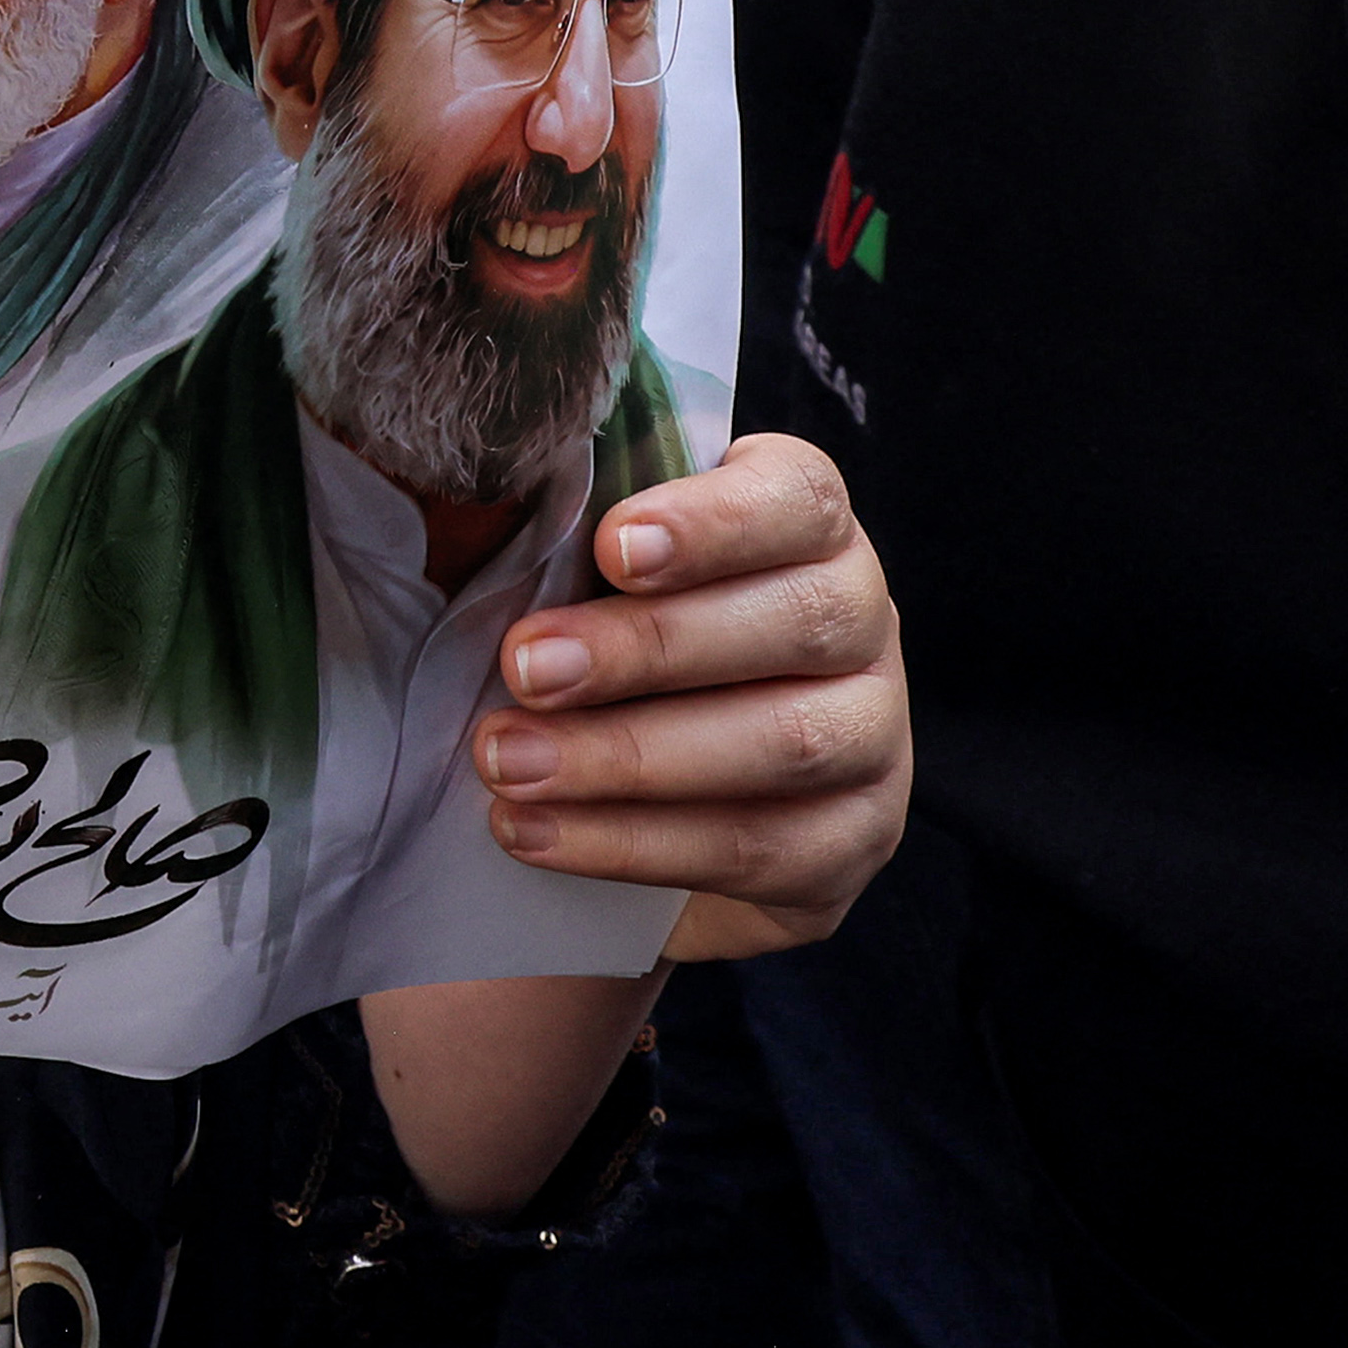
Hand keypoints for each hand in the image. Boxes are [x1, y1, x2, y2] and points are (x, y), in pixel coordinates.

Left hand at [472, 433, 905, 960]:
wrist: (652, 789)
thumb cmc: (612, 638)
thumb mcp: (596, 573)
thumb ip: (570, 544)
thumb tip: (474, 534)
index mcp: (808, 527)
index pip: (800, 498)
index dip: (713, 521)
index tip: (611, 544)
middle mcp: (860, 621)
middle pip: (795, 621)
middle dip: (648, 647)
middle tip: (526, 667)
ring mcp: (873, 738)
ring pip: (785, 743)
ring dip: (630, 758)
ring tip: (509, 764)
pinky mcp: (848, 843)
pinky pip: (757, 849)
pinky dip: (633, 844)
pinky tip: (534, 831)